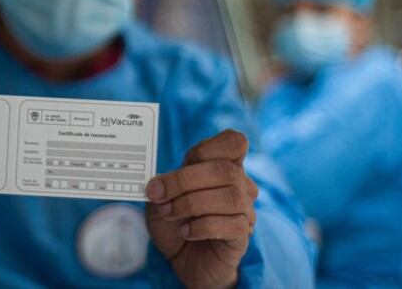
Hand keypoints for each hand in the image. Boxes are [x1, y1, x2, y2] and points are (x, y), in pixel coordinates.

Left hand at [144, 130, 257, 288]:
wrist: (183, 259)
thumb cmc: (175, 222)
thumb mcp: (162, 197)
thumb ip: (161, 185)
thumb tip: (156, 184)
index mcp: (222, 166)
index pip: (234, 142)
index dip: (207, 148)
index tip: (183, 162)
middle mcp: (240, 185)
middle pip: (224, 170)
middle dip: (184, 181)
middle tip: (158, 195)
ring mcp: (245, 210)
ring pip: (231, 196)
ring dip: (191, 204)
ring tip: (169, 213)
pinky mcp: (242, 235)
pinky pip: (232, 224)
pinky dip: (201, 227)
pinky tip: (185, 231)